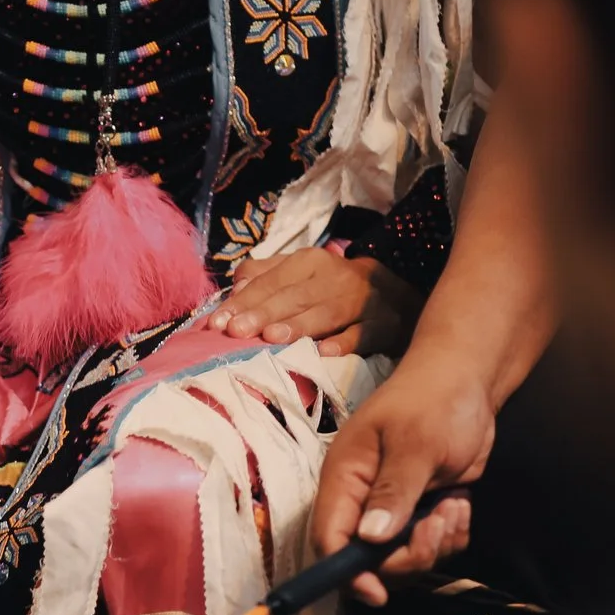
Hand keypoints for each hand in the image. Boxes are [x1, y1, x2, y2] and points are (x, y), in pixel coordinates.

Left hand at [207, 248, 422, 356]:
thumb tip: (235, 288)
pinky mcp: (384, 325)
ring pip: (326, 314)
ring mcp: (361, 302)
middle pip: (295, 296)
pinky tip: (326, 351)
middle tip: (236, 331)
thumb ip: (264, 276)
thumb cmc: (331, 287)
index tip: (218, 322)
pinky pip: (364, 334)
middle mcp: (335, 278)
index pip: (272, 281)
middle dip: (264, 313)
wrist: (395, 294)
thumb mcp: (298, 273)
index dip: (244, 301)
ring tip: (272, 338)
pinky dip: (346, 342)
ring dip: (299, 326)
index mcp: (310, 263)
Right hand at [311, 353, 494, 605]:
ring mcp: (391, 508)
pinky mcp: (419, 511)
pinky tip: (459, 504)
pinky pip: (431, 547)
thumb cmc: (434, 401)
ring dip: (434, 544)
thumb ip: (394, 492)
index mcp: (344, 481)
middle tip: (437, 526)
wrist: (468, 381)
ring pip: (403, 558)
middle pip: (368, 560)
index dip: (346, 572)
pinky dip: (450, 536)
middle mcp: (361, 501)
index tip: (377, 592)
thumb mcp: (415, 444)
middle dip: (408, 556)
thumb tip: (371, 538)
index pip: (329, 538)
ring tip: (452, 506)